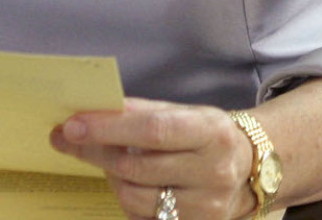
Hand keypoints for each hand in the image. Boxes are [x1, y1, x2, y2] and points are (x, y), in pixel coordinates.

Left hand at [52, 97, 253, 219]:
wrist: (251, 168)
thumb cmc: (209, 136)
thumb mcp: (188, 114)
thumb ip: (143, 113)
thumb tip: (91, 113)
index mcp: (212, 133)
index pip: (153, 130)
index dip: (109, 128)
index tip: (73, 125)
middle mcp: (213, 172)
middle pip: (137, 167)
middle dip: (96, 152)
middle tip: (69, 139)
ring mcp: (205, 207)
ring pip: (133, 198)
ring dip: (112, 178)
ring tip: (110, 162)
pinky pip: (142, 219)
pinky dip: (128, 201)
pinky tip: (130, 184)